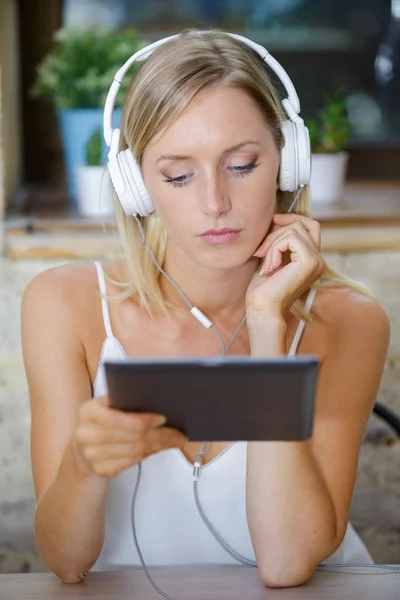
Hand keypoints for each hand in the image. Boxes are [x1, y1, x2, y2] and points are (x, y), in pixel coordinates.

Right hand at [71, 395, 185, 478]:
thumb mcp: (105, 406)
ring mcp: (91, 455)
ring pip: (135, 450)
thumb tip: (158, 403)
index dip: (143, 419)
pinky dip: (148, 455)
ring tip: (174, 440)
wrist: (81, 449)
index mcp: (88, 411)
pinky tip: (157, 448)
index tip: (163, 418)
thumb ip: (123, 402)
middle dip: (160, 434)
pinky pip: (131, 462)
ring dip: (158, 445)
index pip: (119, 417)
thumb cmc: (101, 422)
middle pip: (132, 435)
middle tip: (178, 434)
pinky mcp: (100, 470)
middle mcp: (86, 434)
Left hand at [246, 214, 324, 316]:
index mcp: (312, 259)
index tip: (271, 224)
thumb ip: (279, 240)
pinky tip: (269, 267)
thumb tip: (277, 218)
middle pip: (303, 223)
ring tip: (264, 262)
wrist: (262, 309)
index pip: (310, 225)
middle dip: (277, 230)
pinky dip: (274, 248)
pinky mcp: (309, 261)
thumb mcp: (272, 257)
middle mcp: (319, 260)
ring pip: (294, 229)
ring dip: (272, 242)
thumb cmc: (263, 288)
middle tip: (260, 250)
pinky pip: (291, 238)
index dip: (291, 219)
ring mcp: (316, 261)